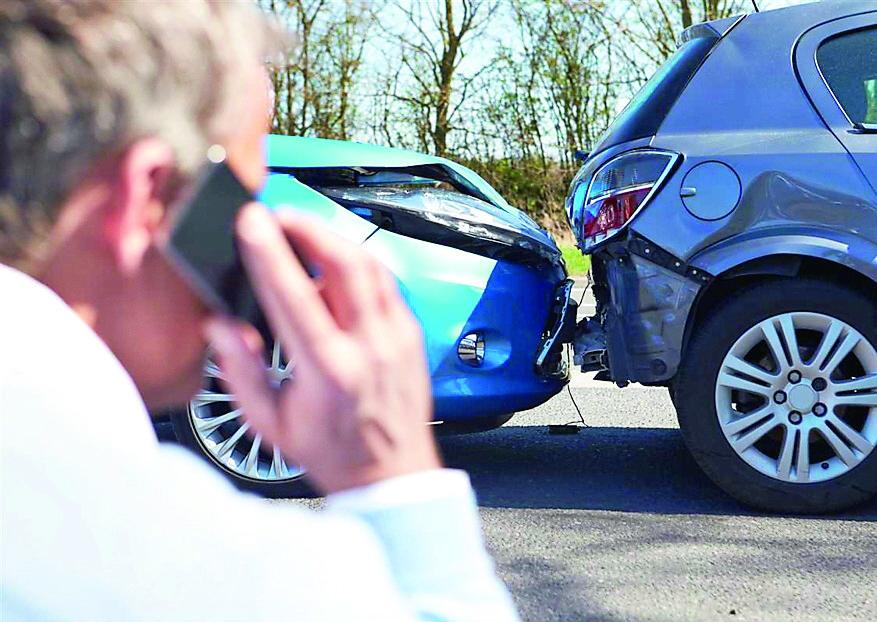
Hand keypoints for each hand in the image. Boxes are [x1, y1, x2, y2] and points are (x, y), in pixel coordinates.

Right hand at [205, 204, 440, 493]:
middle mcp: (370, 347)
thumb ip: (240, 371)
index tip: (251, 221)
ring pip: (370, 265)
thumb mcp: (270, 423)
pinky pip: (385, 281)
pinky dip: (357, 263)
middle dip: (309, 227)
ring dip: (333, 239)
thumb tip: (219, 325)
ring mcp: (397, 337)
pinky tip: (334, 264)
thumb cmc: (332, 452)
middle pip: (345, 263)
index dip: (270, 252)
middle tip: (278, 215)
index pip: (296, 296)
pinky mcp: (411, 333)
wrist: (392, 475)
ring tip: (302, 232)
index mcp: (329, 371)